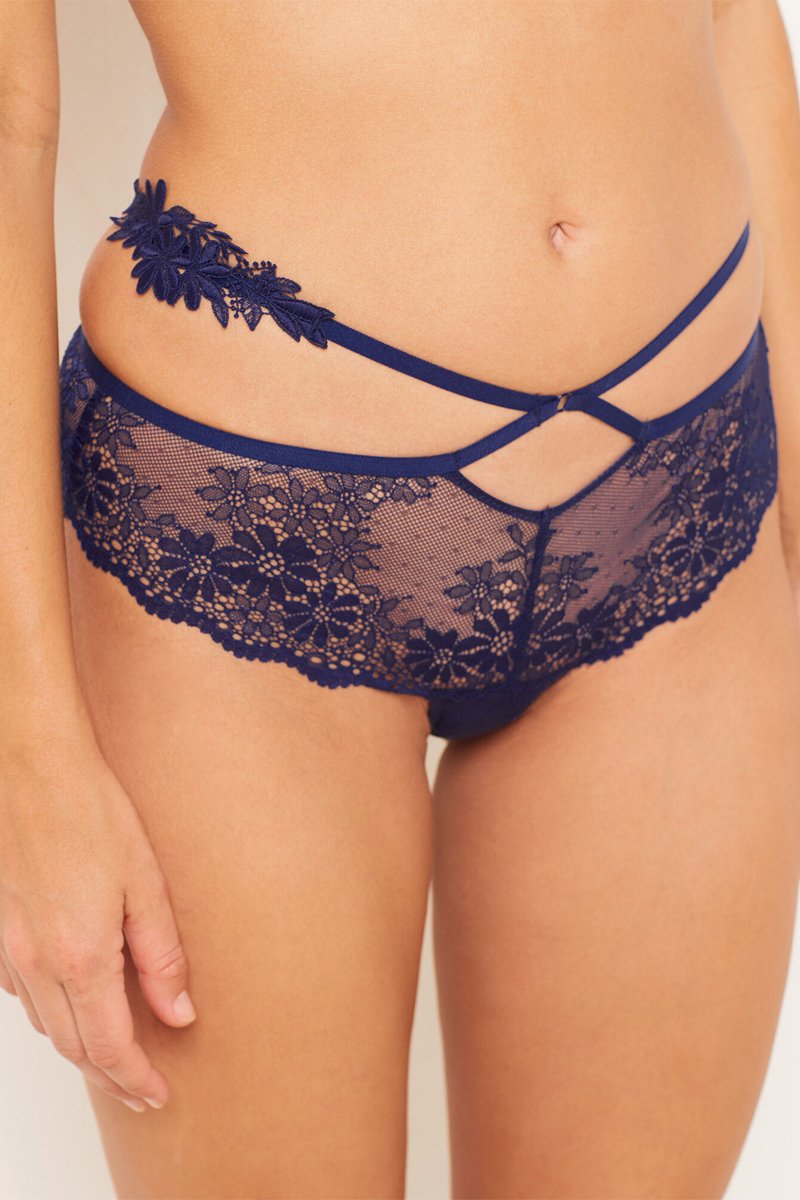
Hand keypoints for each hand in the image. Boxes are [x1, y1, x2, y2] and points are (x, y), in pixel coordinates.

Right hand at [0, 720, 196, 1111]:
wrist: (28, 767)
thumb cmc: (88, 810)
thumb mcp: (145, 881)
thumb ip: (162, 954)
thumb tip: (180, 1013)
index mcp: (80, 956)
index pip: (109, 1047)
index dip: (135, 1079)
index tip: (158, 1094)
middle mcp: (37, 964)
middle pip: (73, 1047)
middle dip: (110, 1076)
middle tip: (143, 1089)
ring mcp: (10, 950)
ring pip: (46, 1025)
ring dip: (81, 1049)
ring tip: (116, 1056)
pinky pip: (25, 995)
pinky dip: (53, 1014)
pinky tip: (75, 1003)